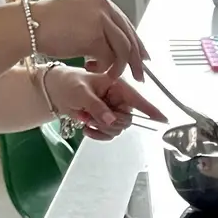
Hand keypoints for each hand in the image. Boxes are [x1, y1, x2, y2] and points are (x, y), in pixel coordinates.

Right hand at [29, 0, 147, 79]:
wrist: (28, 26)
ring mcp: (100, 18)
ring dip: (119, 66)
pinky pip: (109, 57)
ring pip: (123, 48)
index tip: (142, 57)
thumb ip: (97, 26)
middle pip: (129, 35)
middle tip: (140, 75)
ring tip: (110, 76)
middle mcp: (103, 5)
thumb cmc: (45, 26)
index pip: (125, 23)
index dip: (135, 42)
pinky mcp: (94, 34)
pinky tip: (92, 69)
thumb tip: (113, 44)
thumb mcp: (77, 19)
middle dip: (135, 59)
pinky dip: (104, 68)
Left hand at [43, 66, 165, 139]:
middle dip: (108, 122)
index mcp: (117, 86)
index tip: (163, 119)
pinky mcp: (105, 120)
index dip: (151, 110)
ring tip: (84, 117)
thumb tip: (111, 121)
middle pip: (126, 119)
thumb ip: (97, 107)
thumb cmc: (68, 83)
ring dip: (100, 128)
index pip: (138, 100)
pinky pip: (109, 134)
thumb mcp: (82, 93)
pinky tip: (86, 128)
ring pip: (117, 129)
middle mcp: (118, 99)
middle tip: (90, 116)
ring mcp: (112, 110)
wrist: (54, 90)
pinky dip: (97, 134)